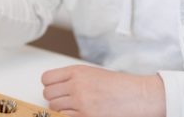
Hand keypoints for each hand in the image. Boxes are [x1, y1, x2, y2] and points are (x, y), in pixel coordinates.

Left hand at [42, 65, 165, 116]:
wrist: (137, 96)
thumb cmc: (118, 85)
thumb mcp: (92, 74)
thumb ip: (73, 79)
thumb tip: (55, 88)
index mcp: (77, 71)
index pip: (46, 78)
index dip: (49, 85)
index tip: (54, 88)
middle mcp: (76, 85)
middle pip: (48, 94)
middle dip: (54, 98)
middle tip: (65, 100)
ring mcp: (80, 102)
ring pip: (54, 108)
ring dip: (61, 109)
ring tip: (75, 107)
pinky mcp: (85, 116)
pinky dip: (69, 116)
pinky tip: (79, 113)